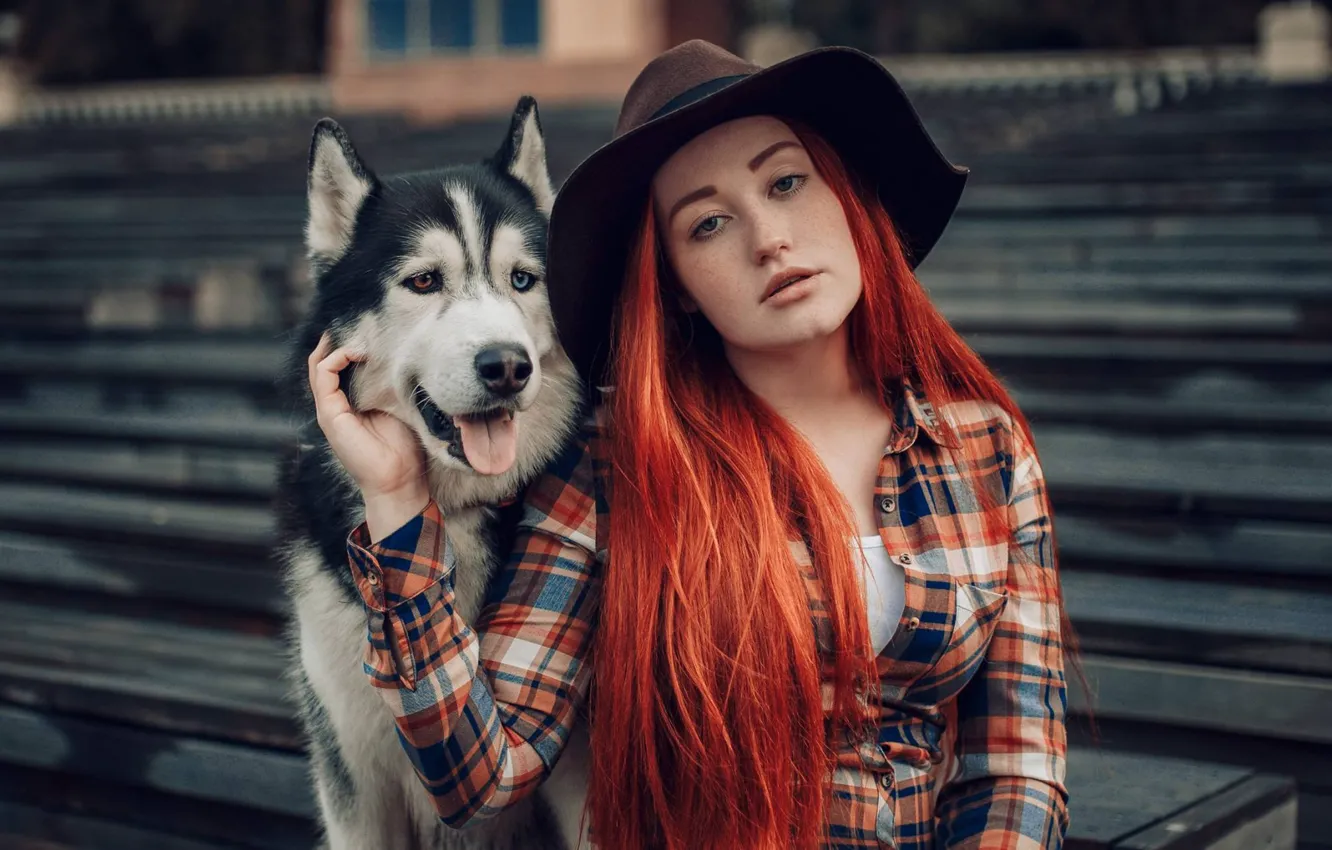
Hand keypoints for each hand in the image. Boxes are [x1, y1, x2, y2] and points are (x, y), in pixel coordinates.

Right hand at [308, 333, 428, 536]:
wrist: (399, 481)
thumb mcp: (399, 408)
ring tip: (360, 335)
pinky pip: (323, 374)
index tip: (371, 326)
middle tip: (360, 320)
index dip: (349, 342)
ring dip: (338, 344)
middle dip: (339, 337)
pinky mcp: (329, 413)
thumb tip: (405, 358)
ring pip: (320, 363)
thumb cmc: (404, 449)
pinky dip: (337, 356)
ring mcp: (329, 408)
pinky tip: (358, 351)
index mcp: (349, 402)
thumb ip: (393, 387)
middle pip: (324, 359)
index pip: (339, 363)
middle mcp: (335, 404)